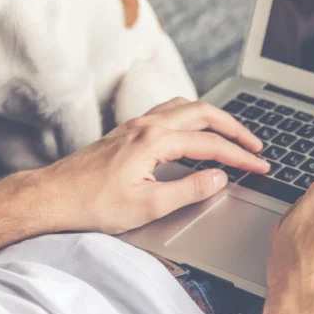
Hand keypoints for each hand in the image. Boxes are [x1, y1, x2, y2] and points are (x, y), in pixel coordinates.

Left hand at [32, 97, 269, 233]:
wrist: (52, 197)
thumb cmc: (92, 204)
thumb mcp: (148, 206)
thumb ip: (189, 190)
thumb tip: (219, 179)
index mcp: (154, 141)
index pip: (210, 145)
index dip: (240, 156)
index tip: (260, 165)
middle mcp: (146, 125)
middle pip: (203, 113)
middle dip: (235, 128)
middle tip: (256, 145)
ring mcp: (135, 125)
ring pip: (185, 107)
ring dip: (213, 118)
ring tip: (231, 134)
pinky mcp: (126, 131)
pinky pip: (168, 112)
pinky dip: (190, 117)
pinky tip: (193, 131)